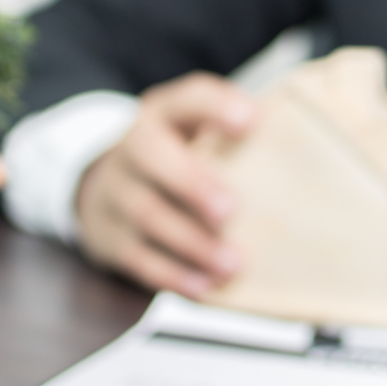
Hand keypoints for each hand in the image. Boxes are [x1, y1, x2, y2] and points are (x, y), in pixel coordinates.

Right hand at [75, 72, 255, 295]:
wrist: (102, 190)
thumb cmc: (172, 158)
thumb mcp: (191, 130)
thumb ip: (230, 129)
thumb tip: (285, 137)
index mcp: (162, 115)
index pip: (188, 99)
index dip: (216, 107)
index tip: (250, 121)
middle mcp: (132, 148)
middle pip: (152, 156)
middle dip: (191, 184)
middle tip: (229, 211)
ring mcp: (114, 194)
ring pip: (147, 215)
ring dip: (192, 243)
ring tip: (231, 264)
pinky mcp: (108, 238)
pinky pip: (138, 259)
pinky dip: (173, 275)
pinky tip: (205, 286)